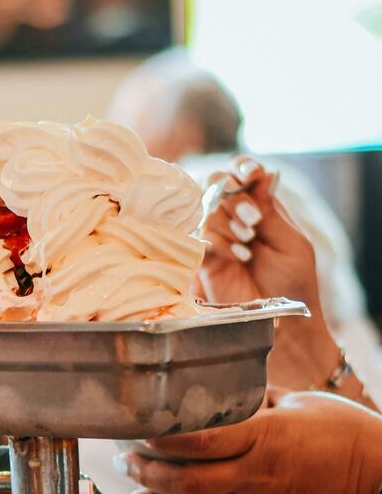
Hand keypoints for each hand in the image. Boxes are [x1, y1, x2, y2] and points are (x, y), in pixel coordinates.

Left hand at [124, 391, 381, 493]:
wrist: (379, 474)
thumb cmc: (344, 430)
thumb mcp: (298, 400)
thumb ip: (255, 398)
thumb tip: (219, 388)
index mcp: (265, 435)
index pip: (202, 440)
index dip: (163, 437)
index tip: (137, 425)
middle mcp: (256, 469)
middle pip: (187, 477)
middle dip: (147, 466)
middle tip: (121, 450)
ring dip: (154, 491)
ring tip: (128, 474)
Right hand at [199, 158, 340, 390]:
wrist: (283, 325)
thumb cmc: (294, 285)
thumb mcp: (291, 243)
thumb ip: (272, 210)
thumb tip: (264, 173)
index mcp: (260, 208)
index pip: (244, 174)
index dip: (243, 167)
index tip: (250, 173)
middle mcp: (234, 219)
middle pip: (217, 186)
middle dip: (234, 198)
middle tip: (253, 223)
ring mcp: (217, 240)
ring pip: (206, 211)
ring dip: (228, 224)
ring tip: (248, 247)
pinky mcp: (203, 262)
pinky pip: (199, 239)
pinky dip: (216, 244)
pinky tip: (235, 258)